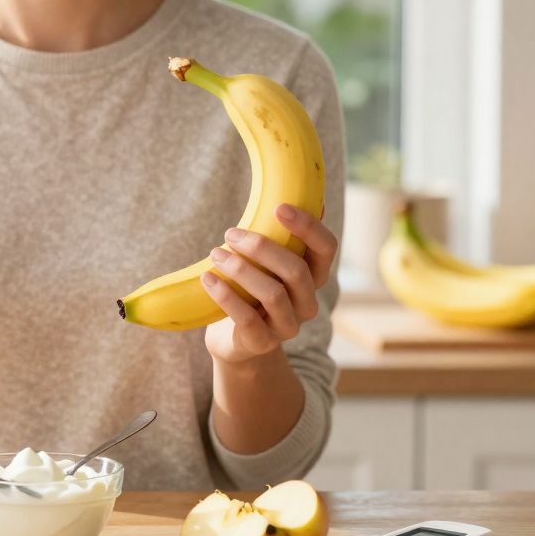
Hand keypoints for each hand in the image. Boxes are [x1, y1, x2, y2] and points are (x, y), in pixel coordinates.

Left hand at [201, 203, 337, 365]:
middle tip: (230, 233)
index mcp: (314, 277)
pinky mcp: (262, 343)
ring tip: (215, 253)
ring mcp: (287, 326)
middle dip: (262, 247)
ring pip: (272, 294)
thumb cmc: (252, 292)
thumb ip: (282, 236)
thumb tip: (300, 192)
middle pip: (296, 270)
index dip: (308, 226)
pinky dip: (225, 296)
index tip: (278, 207)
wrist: (236, 343)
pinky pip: (247, 319)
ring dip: (241, 270)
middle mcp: (307, 303)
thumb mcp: (268, 264)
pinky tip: (208, 279)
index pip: (326, 248)